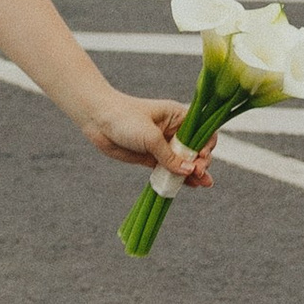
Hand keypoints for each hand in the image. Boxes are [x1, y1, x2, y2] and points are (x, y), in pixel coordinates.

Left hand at [77, 92, 211, 186]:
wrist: (97, 120)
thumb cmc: (125, 119)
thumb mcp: (151, 137)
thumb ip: (170, 156)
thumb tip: (190, 171)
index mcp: (178, 117)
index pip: (202, 131)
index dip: (206, 145)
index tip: (200, 156)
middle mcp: (173, 130)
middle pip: (196, 149)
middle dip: (200, 162)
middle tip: (197, 173)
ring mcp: (163, 145)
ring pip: (184, 162)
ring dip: (194, 173)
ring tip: (203, 184)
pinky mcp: (151, 157)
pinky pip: (170, 169)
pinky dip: (179, 178)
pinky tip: (190, 186)